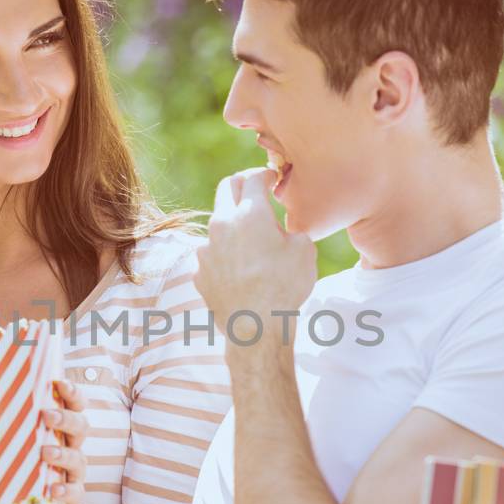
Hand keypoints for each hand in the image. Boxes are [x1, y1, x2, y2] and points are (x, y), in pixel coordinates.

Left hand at [23, 379, 95, 503]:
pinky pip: (74, 493)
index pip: (73, 405)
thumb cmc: (19, 474)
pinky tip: (53, 490)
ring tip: (45, 453)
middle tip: (46, 415)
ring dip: (63, 453)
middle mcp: (71, 448)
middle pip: (80, 426)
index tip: (60, 383)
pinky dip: (65, 491)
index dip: (71, 393)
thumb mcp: (6, 447)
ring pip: (78, 458)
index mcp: (58, 430)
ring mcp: (73, 475)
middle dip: (66, 418)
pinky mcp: (71, 500)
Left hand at [194, 167, 316, 347]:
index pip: (253, 178)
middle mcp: (222, 225)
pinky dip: (224, 253)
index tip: (272, 178)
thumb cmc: (285, 286)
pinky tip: (239, 267)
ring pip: (217, 223)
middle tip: (255, 190)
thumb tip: (279, 232)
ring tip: (251, 239)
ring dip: (232, 223)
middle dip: (242, 184)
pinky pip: (211, 253)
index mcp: (249, 214)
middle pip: (226, 188)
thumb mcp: (304, 249)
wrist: (256, 328)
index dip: (265, 174)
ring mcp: (206, 249)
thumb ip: (290, 229)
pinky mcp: (199, 271)